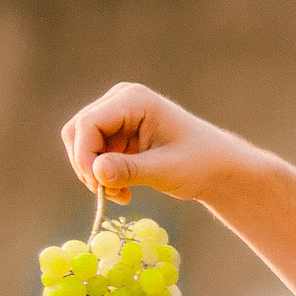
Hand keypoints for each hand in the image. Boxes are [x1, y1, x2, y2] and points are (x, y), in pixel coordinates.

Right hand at [60, 83, 254, 205]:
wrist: (216, 166)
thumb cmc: (199, 163)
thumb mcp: (165, 170)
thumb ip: (130, 170)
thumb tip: (96, 172)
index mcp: (134, 100)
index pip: (89, 123)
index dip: (84, 156)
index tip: (98, 187)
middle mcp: (120, 100)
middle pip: (79, 132)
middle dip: (87, 166)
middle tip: (108, 195)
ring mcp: (116, 115)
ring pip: (82, 145)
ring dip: (94, 174)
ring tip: (120, 195)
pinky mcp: (116, 133)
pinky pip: (94, 154)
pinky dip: (102, 176)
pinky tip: (123, 192)